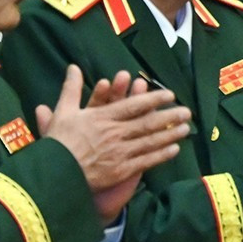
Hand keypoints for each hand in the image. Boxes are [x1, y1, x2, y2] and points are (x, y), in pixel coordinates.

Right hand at [35, 67, 192, 221]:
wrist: (55, 174)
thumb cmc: (58, 143)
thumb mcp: (63, 112)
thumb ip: (71, 89)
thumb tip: (73, 67)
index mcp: (102, 117)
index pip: (133, 105)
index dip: (153, 99)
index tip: (169, 95)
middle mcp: (115, 133)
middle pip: (148, 122)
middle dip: (169, 116)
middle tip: (187, 112)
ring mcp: (120, 152)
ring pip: (151, 141)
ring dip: (170, 134)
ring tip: (186, 128)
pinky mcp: (122, 170)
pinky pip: (146, 161)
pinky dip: (162, 155)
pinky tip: (174, 149)